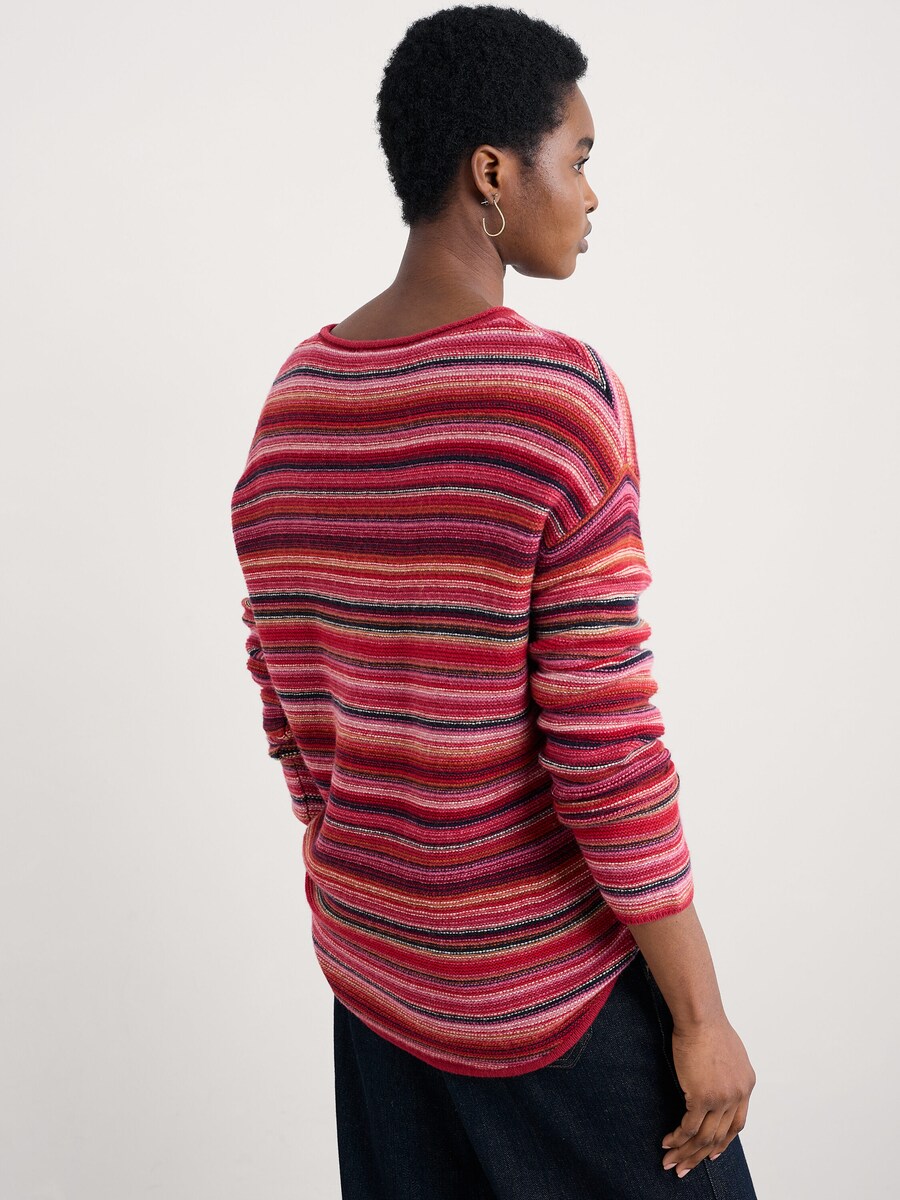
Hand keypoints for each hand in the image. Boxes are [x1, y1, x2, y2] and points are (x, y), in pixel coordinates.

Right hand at [661, 1014, 755, 1177]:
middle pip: (719, 1136)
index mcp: (746, 1085)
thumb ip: (726, 1073)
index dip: (723, 1142)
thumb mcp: (728, 1053)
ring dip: (686, 1153)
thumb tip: (714, 1081)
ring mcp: (722, 1098)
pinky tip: (667, 1143)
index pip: (736, 1124)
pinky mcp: (702, 1097)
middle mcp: (738, 1095)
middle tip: (685, 1168)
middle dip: (700, 1156)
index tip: (711, 1154)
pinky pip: (689, 1127)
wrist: (700, 1017)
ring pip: (704, 1137)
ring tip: (671, 1163)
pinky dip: (677, 1138)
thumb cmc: (707, 1026)